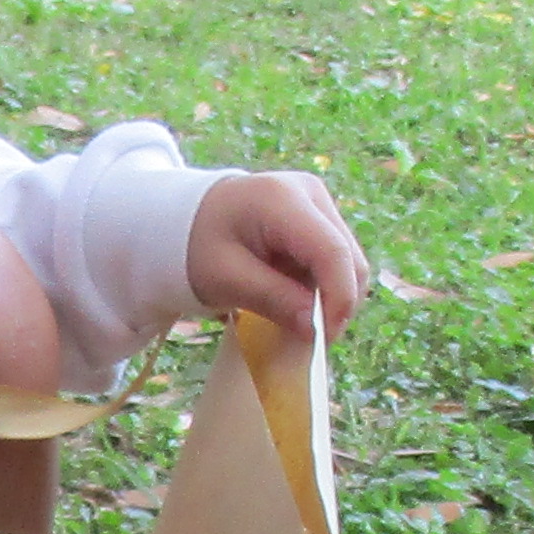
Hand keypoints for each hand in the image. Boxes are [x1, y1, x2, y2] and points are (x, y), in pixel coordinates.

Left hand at [187, 170, 367, 337]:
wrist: (184, 220)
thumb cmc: (197, 246)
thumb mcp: (226, 278)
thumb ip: (272, 299)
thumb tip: (315, 329)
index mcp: (283, 199)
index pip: (331, 251)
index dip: (338, 298)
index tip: (324, 338)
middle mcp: (310, 193)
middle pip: (348, 257)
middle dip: (337, 303)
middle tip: (311, 340)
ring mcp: (319, 203)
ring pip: (348, 261)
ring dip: (332, 296)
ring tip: (299, 320)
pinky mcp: (320, 217)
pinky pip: (337, 260)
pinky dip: (324, 286)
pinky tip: (298, 300)